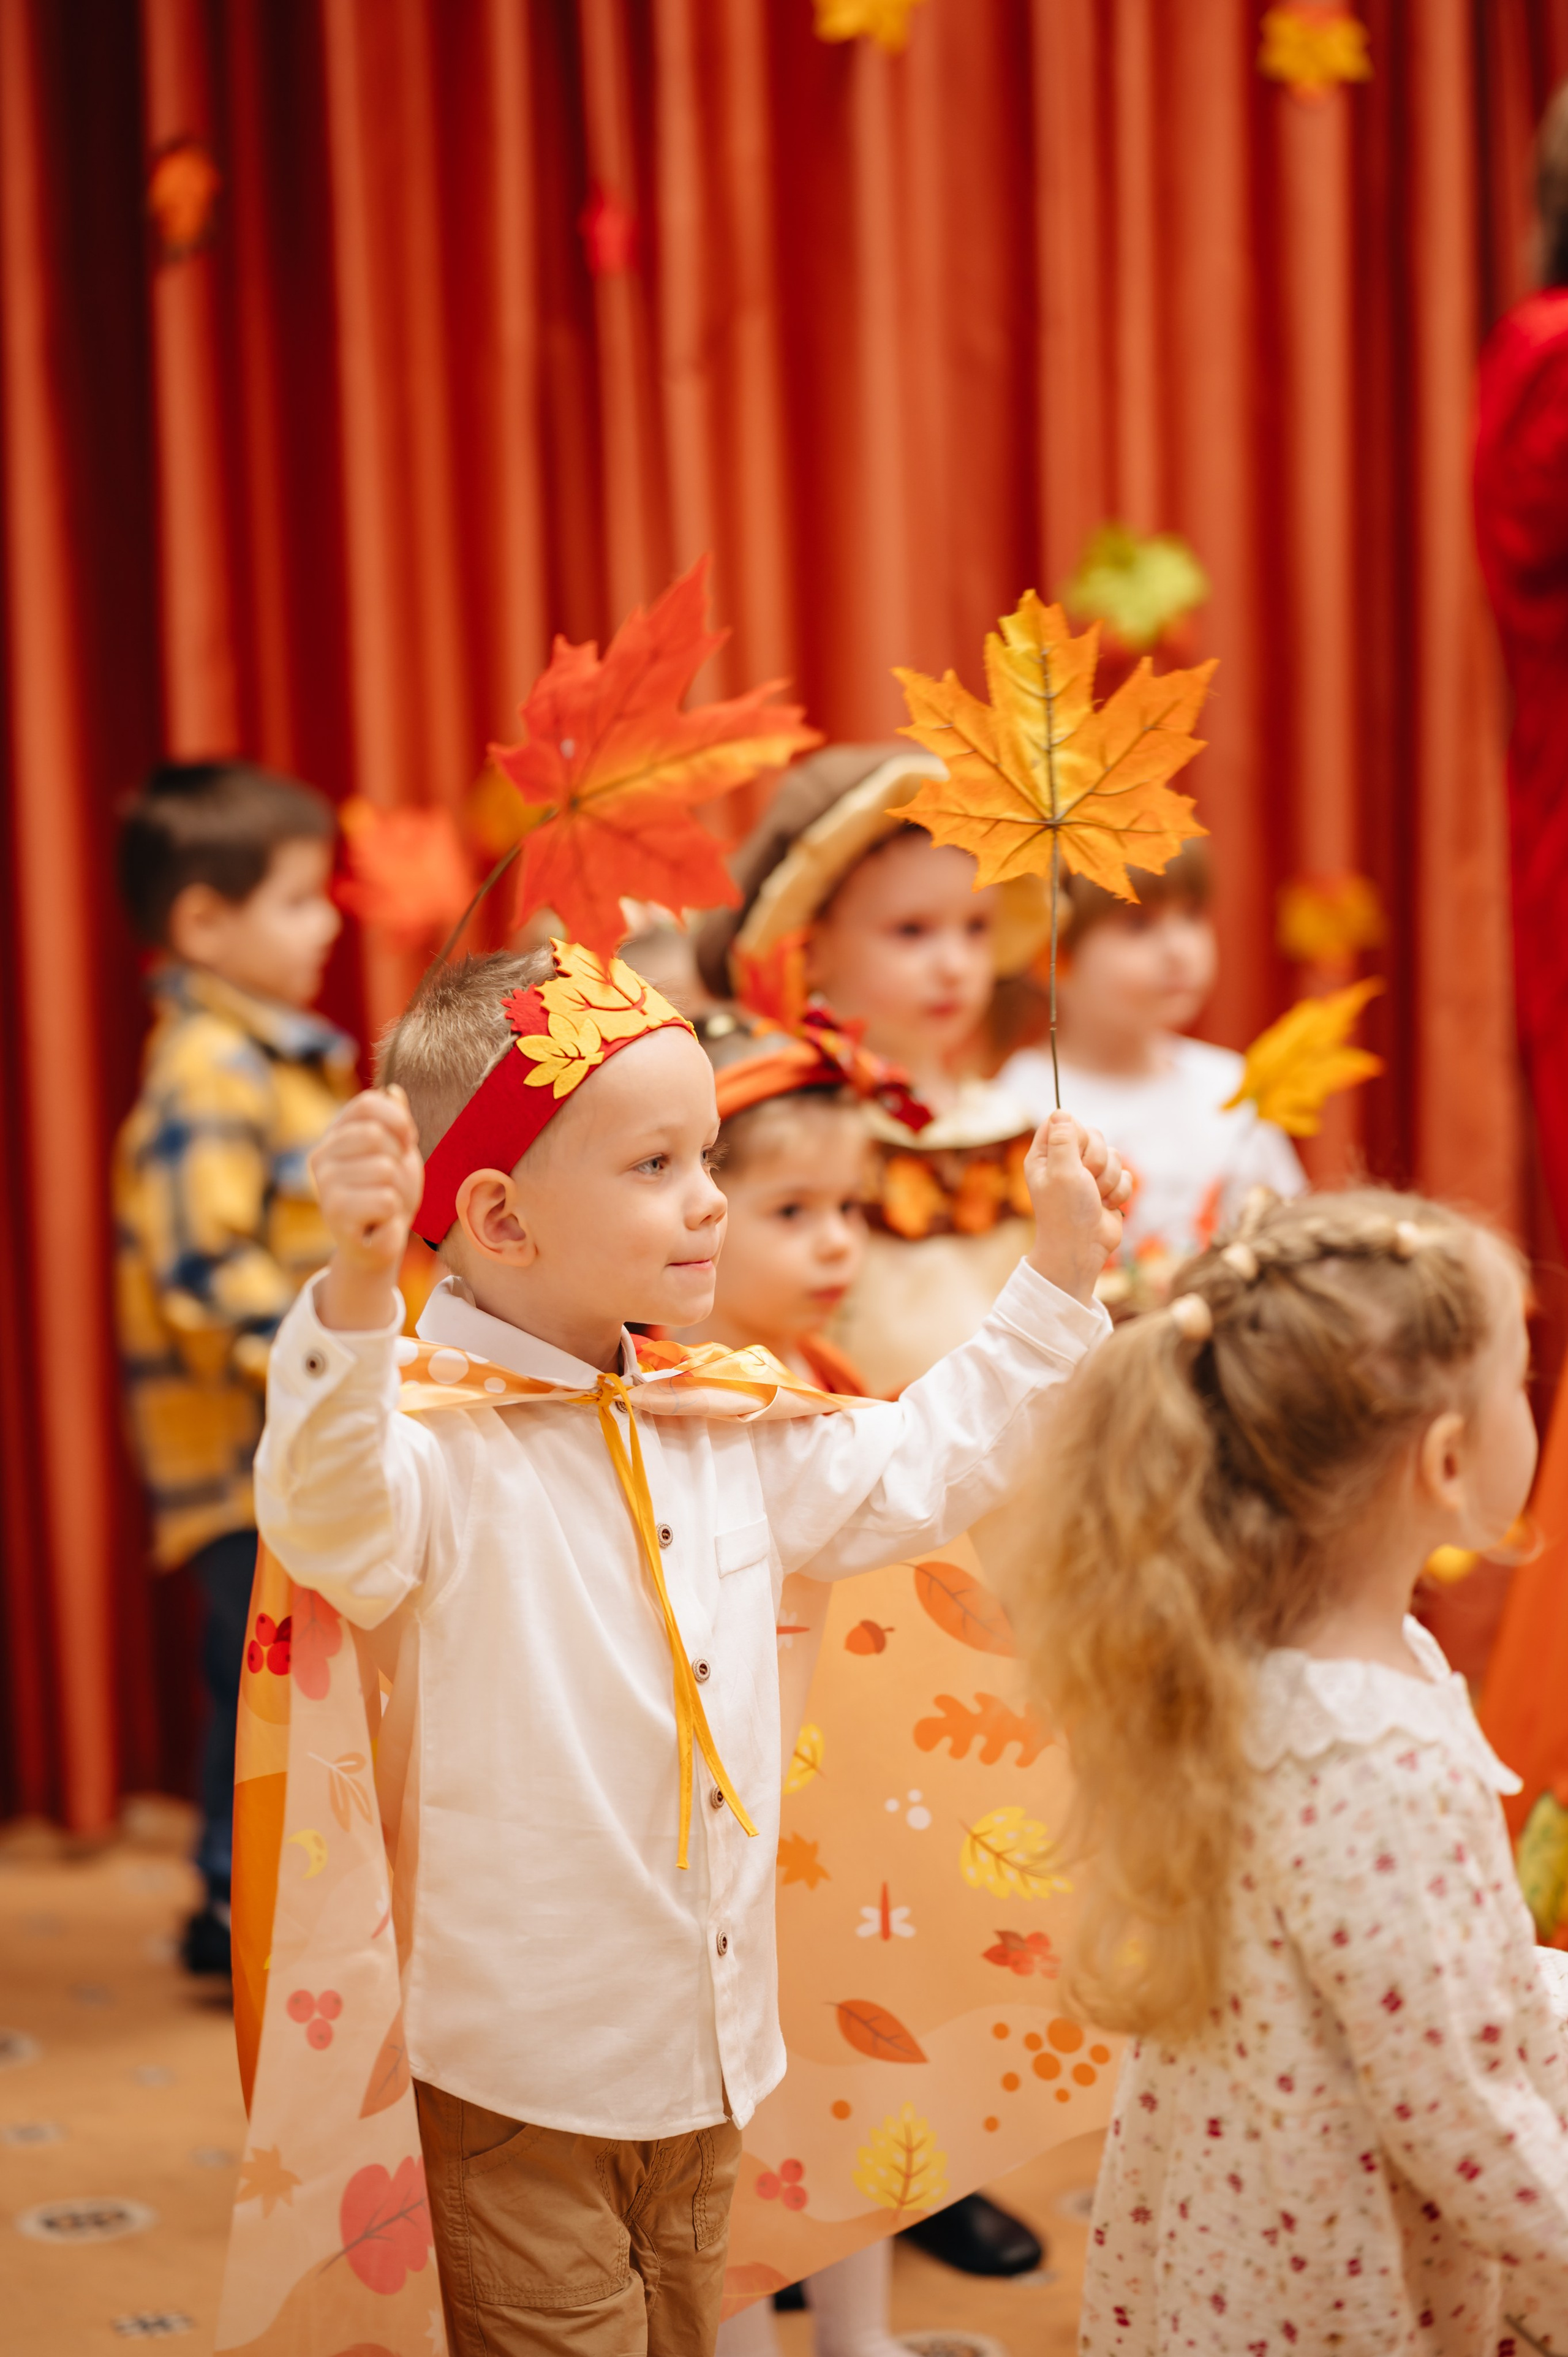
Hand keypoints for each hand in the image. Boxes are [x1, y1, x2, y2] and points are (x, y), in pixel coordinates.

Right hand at [309, 1087, 424, 1330]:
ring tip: (385, 1206)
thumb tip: (393, 1090)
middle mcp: (321, 1156)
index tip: (406, 1142)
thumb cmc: (389, 1194)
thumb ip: (396, 1123)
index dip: (398, 1120)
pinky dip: (394, 1216)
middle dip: (400, 1163)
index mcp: (335, 1135)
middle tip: (392, 1185)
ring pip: (385, 1171)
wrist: (379, 1245)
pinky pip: (386, 1201)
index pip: (367, 1103)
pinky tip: (379, 1223)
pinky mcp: (335, 1214)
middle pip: (377, 1136)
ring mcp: (324, 1185)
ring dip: (399, 1193)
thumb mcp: (399, 1154)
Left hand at [1023, 1111, 1128, 1305]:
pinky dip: (1119, 1192)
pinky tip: (1107, 1206)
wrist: (1082, 1248)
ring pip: (1114, 1155)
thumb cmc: (1066, 1212)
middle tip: (1085, 1182)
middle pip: (1094, 1135)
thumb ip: (1063, 1140)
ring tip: (1095, 1198)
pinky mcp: (1108, 1187)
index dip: (1076, 1134)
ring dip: (1109, 1179)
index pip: (1063, 1121)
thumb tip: (1061, 1111)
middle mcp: (1065, 1162)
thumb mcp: (1061, 1172)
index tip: (1074, 1154)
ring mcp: (1088, 1175)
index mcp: (1045, 1155)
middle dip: (1097, 1160)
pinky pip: (1125, 1174)